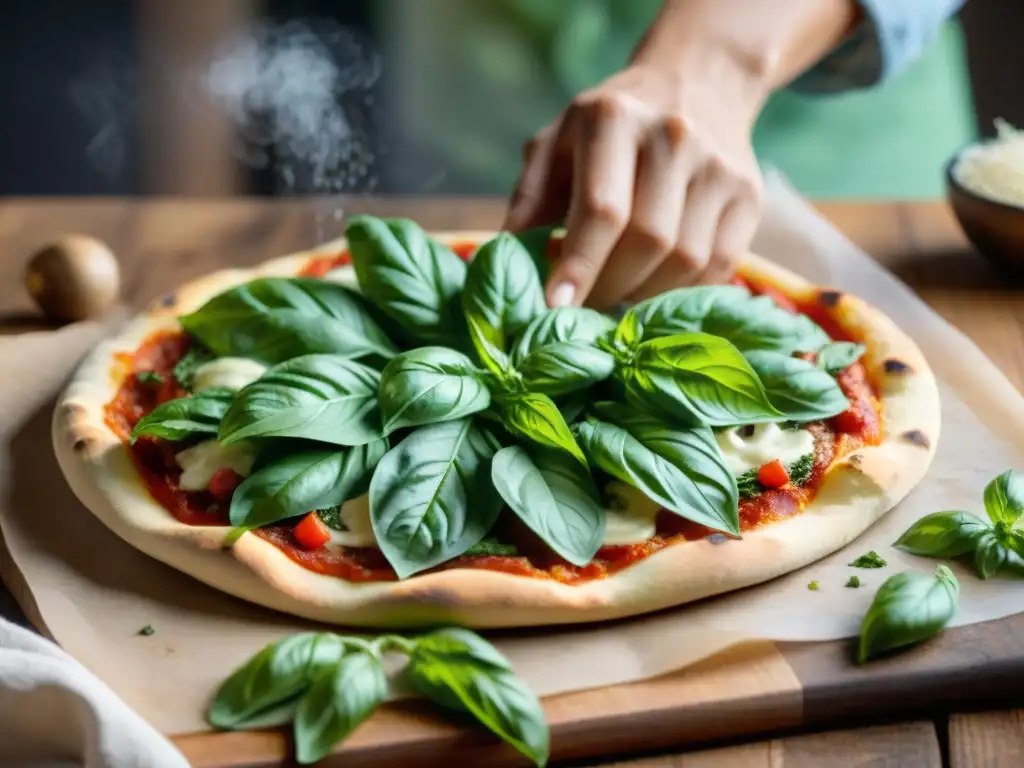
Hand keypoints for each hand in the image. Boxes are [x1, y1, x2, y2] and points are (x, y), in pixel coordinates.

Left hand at [504, 59, 764, 309]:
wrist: (697, 84)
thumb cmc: (607, 130)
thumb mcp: (556, 144)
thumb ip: (529, 200)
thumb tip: (508, 263)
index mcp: (613, 117)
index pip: (601, 208)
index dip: (579, 265)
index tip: (555, 307)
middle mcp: (674, 134)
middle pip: (647, 240)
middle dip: (609, 287)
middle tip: (584, 307)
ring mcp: (719, 165)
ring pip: (685, 260)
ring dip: (645, 295)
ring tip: (617, 297)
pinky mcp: (750, 194)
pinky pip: (719, 267)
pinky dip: (683, 293)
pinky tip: (655, 289)